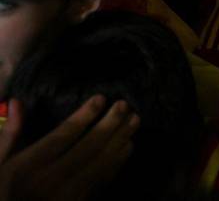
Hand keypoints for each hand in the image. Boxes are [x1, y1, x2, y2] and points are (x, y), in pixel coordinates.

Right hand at [0, 96, 138, 200]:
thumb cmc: (3, 190)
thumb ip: (10, 133)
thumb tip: (16, 101)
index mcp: (30, 166)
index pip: (63, 135)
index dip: (84, 115)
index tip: (101, 98)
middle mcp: (51, 179)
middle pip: (88, 147)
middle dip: (110, 123)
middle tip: (125, 105)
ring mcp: (68, 194)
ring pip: (101, 163)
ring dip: (121, 140)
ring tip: (135, 120)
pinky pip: (103, 180)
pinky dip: (118, 161)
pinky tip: (128, 145)